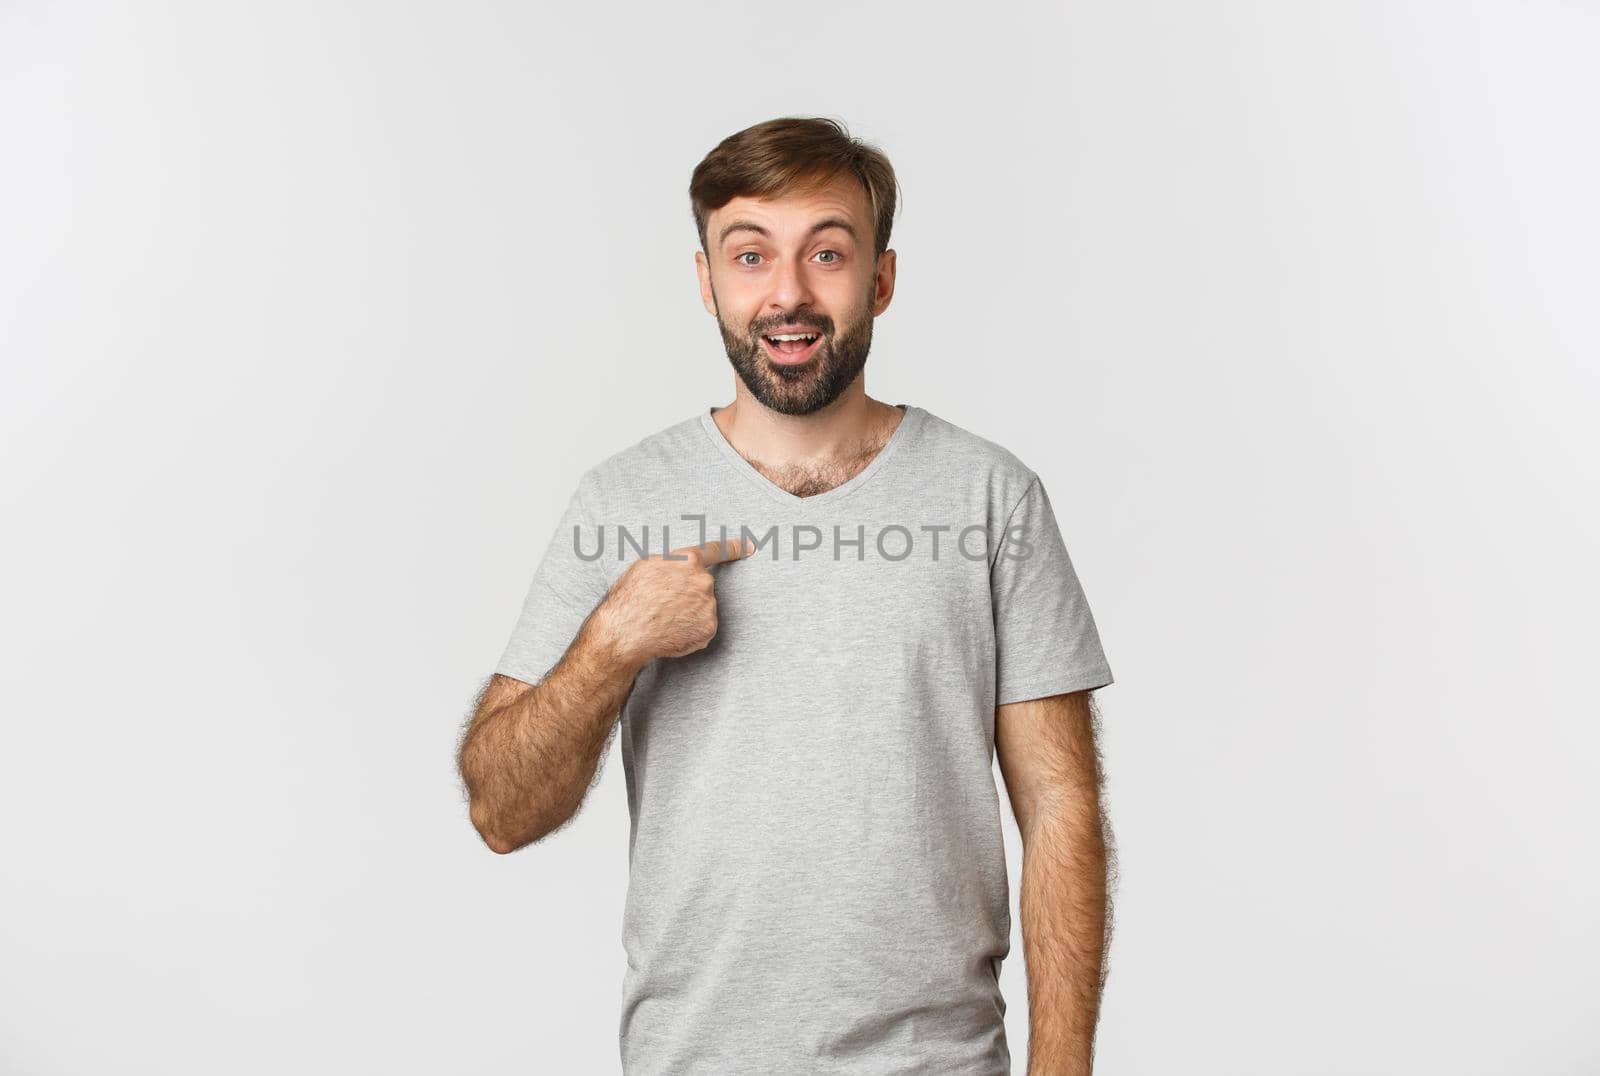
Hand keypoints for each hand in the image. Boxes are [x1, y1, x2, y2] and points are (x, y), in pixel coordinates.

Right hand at [592, 536, 752, 666]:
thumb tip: (681, 567)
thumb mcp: (646, 566)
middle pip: (702, 585)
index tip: (751, 547)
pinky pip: (702, 626)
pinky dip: (690, 629)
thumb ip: (673, 563)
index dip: (735, 547)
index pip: (717, 550)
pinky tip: (672, 630)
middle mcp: (704, 582)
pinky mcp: (708, 629)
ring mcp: (708, 606)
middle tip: (664, 603)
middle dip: (687, 593)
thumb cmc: (630, 598)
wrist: (626, 632)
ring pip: (702, 607)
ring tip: (663, 618)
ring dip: (688, 612)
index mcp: (689, 561)